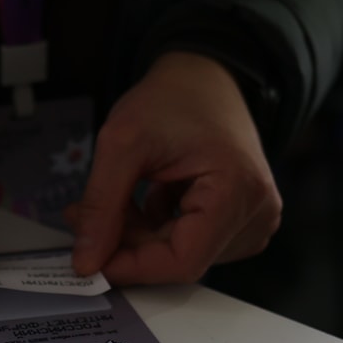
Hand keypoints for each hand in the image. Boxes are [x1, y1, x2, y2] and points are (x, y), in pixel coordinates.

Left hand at [67, 52, 280, 283]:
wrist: (204, 75)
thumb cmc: (174, 97)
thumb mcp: (123, 142)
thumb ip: (102, 204)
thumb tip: (87, 261)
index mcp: (238, 189)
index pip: (183, 260)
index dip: (132, 266)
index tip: (89, 260)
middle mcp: (258, 211)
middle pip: (181, 258)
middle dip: (128, 244)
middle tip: (85, 218)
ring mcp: (255, 217)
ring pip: (183, 253)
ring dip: (141, 237)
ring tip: (116, 199)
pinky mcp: (243, 218)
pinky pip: (193, 242)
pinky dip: (158, 230)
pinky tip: (143, 201)